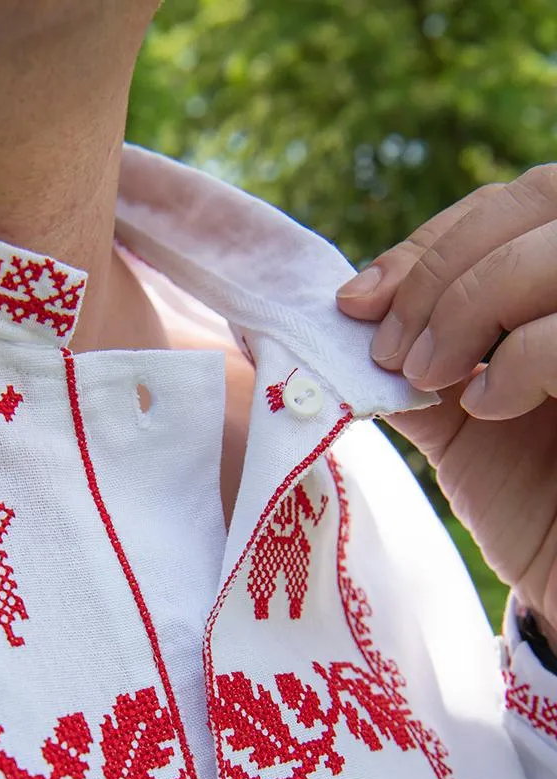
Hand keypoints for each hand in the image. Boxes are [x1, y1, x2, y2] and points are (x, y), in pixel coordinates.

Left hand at [335, 166, 556, 641]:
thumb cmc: (526, 498)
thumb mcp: (455, 414)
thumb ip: (407, 356)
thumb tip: (325, 315)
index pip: (511, 204)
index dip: (430, 242)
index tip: (356, 302)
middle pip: (538, 198)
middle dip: (443, 269)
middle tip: (389, 349)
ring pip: (555, 254)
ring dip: (470, 303)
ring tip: (425, 376)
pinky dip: (518, 357)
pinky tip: (486, 405)